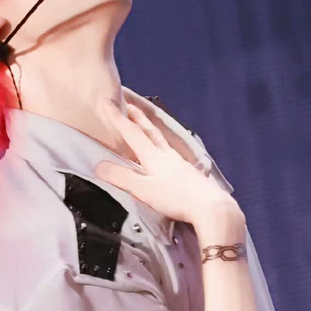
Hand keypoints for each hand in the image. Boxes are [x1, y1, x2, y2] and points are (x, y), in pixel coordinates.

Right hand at [94, 99, 245, 233]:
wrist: (210, 207)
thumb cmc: (177, 199)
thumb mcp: (143, 190)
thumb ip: (122, 177)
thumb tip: (100, 165)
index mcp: (153, 156)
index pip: (131, 133)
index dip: (117, 118)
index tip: (106, 103)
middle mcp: (166, 155)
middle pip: (148, 130)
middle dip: (136, 116)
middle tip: (127, 103)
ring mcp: (179, 163)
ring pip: (161, 139)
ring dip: (149, 128)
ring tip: (145, 123)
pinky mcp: (188, 172)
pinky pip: (170, 151)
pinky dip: (162, 144)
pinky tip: (165, 151)